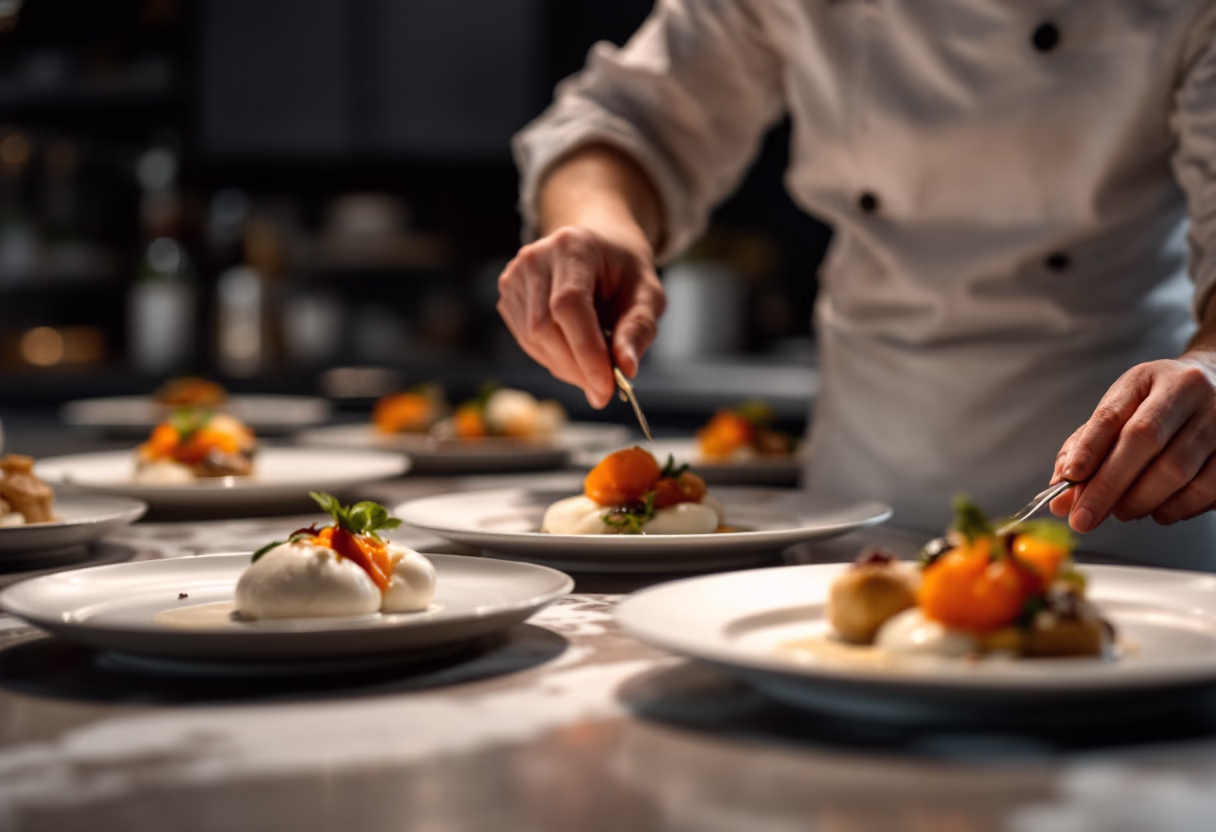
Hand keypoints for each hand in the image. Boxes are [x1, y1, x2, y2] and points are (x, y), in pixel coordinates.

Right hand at [497, 225, 665, 407]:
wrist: (599, 246)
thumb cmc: (625, 270)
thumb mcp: (648, 294)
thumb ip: (639, 328)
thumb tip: (626, 368)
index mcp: (573, 247)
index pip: (568, 306)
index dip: (585, 351)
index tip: (606, 388)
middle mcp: (535, 258)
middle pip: (544, 328)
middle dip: (577, 368)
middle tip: (604, 390)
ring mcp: (515, 278)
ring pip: (533, 341)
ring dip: (566, 367)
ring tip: (594, 367)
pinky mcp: (508, 297)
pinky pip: (527, 342)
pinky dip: (554, 359)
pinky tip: (575, 353)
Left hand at [1050, 356, 1215, 530]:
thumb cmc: (1158, 407)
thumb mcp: (1120, 412)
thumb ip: (1086, 450)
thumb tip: (1060, 497)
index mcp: (1148, 378)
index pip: (1112, 413)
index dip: (1088, 448)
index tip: (1069, 479)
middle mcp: (1188, 391)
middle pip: (1144, 440)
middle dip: (1108, 486)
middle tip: (1084, 517)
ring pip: (1177, 469)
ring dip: (1141, 501)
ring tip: (1122, 511)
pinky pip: (1208, 489)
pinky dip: (1177, 508)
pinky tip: (1160, 511)